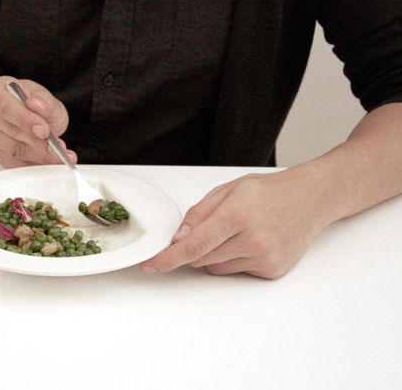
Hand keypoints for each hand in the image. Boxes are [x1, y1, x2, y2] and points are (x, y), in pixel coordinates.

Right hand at [0, 76, 76, 167]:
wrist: (25, 114)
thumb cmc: (34, 103)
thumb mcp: (45, 96)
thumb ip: (44, 101)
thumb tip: (36, 105)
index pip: (6, 107)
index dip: (26, 121)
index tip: (45, 131)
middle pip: (12, 132)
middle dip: (40, 144)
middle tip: (60, 149)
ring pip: (14, 151)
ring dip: (40, 157)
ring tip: (60, 156)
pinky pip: (14, 163)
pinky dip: (34, 164)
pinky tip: (49, 161)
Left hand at [140, 168, 337, 278]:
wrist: (311, 199)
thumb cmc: (270, 191)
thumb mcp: (228, 190)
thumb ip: (199, 213)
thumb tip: (178, 237)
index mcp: (237, 215)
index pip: (192, 246)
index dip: (167, 258)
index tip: (150, 265)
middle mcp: (252, 240)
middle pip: (200, 259)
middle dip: (194, 247)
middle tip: (212, 227)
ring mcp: (264, 258)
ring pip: (215, 268)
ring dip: (214, 254)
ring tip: (237, 232)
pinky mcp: (272, 270)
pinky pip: (235, 271)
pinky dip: (234, 259)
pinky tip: (251, 241)